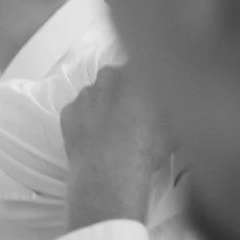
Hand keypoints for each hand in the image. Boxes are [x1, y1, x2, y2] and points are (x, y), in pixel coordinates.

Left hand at [61, 65, 169, 229]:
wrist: (108, 173)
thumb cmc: (146, 151)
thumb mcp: (172, 132)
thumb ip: (171, 113)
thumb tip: (172, 105)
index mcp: (136, 81)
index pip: (139, 66)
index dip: (142, 75)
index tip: (146, 87)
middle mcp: (108, 82)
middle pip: (113, 73)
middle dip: (119, 83)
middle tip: (127, 103)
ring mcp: (84, 96)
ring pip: (93, 89)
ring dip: (100, 98)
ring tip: (108, 120)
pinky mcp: (67, 113)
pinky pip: (76, 107)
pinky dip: (83, 114)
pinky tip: (90, 131)